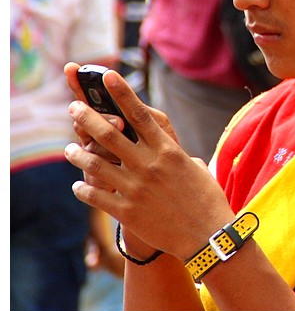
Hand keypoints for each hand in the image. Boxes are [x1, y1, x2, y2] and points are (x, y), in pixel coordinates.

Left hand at [63, 65, 235, 261]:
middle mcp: (150, 165)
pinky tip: (79, 185)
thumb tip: (167, 148)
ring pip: (96, 164)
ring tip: (71, 149)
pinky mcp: (127, 212)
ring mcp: (136, 189)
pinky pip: (96, 196)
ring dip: (79, 154)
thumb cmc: (208, 199)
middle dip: (88, 117)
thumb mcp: (196, 168)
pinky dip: (83, 189)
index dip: (122, 93)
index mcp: (170, 150)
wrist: (208, 235)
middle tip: (74, 107)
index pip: (140, 114)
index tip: (107, 75)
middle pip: (110, 135)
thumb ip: (177, 154)